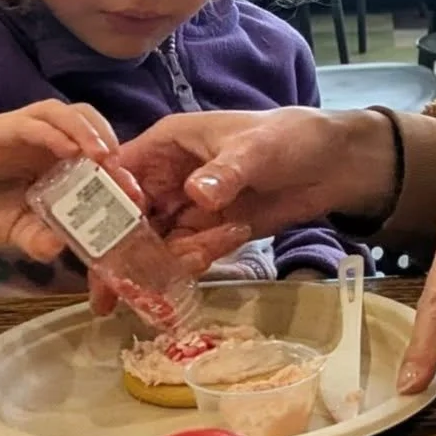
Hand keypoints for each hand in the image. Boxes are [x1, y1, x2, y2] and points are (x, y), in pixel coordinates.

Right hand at [0, 101, 133, 261]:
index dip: (118, 160)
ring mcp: (19, 129)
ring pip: (60, 111)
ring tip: (101, 154)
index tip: (133, 189)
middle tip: (119, 165)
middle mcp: (41, 136)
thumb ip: (40, 239)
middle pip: (84, 116)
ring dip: (85, 129)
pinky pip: (28, 123)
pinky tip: (67, 152)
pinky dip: (52, 133)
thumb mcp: (19, 233)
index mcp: (55, 155)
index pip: (95, 142)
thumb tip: (59, 250)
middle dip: (107, 135)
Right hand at [115, 105, 396, 261]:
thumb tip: (197, 194)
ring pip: (154, 244)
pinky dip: (197, 260)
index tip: (102, 240)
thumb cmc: (289, 138)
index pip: (116, 174)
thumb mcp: (256, 150)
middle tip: (107, 297)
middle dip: (119, 256)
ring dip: (166, 262)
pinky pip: (186, 254)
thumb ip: (225, 172)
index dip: (102, 206)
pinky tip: (227, 243)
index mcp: (166, 145)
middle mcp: (166, 178)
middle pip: (126, 220)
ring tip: (198, 257)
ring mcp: (186, 207)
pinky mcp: (208, 232)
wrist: (333, 165)